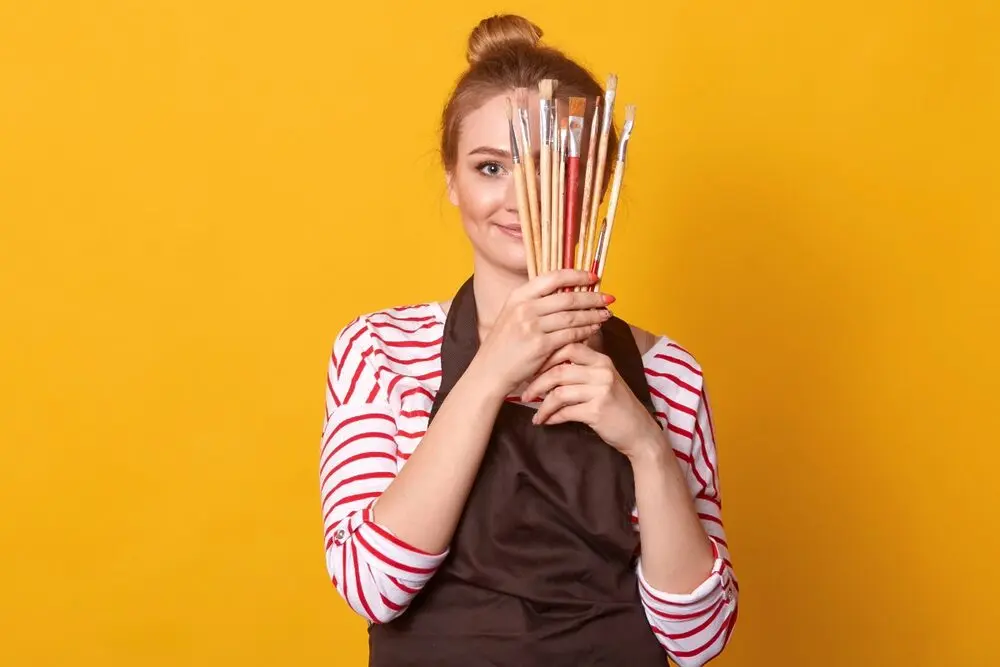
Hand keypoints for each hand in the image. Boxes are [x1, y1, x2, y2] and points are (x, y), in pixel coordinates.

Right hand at [475, 270, 613, 394]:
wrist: (489, 372)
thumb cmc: (503, 346)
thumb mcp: (512, 316)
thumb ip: (535, 304)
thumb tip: (565, 293)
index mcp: (518, 296)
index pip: (552, 277)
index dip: (576, 274)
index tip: (593, 277)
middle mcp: (524, 308)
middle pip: (567, 297)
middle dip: (592, 297)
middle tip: (608, 298)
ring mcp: (532, 326)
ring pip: (572, 316)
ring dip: (593, 314)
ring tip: (606, 314)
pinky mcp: (540, 346)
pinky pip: (570, 335)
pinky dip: (585, 331)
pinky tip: (594, 329)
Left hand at [521, 343, 662, 458]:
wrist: (639, 432)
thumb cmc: (617, 406)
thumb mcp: (603, 381)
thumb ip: (582, 370)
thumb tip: (546, 365)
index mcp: (601, 360)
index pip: (568, 347)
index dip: (546, 357)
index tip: (532, 370)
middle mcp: (602, 371)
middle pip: (559, 370)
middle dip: (537, 383)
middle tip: (525, 394)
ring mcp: (601, 391)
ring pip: (559, 393)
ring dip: (542, 405)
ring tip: (536, 413)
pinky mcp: (598, 411)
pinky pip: (565, 412)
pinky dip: (552, 417)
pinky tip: (546, 421)